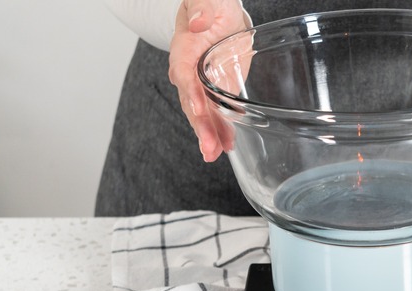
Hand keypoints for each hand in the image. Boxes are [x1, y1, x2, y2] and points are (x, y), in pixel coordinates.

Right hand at [168, 0, 249, 161]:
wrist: (219, 13)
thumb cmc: (211, 5)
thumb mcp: (207, 2)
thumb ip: (202, 10)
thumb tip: (200, 23)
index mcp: (184, 49)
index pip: (184, 75)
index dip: (192, 94)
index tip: (200, 111)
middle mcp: (189, 72)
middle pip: (192, 103)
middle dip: (200, 127)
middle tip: (209, 148)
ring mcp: (202, 85)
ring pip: (202, 114)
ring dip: (209, 135)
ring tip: (216, 153)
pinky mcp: (216, 91)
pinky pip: (215, 114)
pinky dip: (220, 130)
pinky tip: (227, 145)